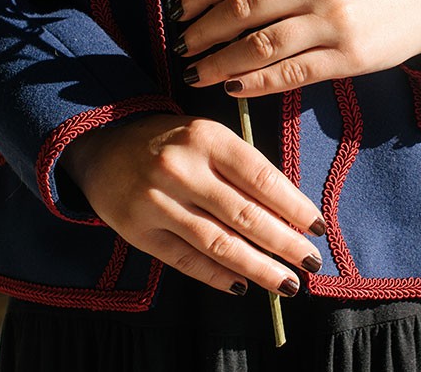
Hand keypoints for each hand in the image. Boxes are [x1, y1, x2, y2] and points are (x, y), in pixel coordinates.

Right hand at [61, 114, 325, 296]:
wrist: (103, 146)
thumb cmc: (171, 142)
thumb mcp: (207, 136)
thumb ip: (242, 168)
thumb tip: (289, 213)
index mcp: (206, 138)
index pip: (261, 178)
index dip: (294, 206)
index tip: (317, 227)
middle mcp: (181, 169)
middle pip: (244, 214)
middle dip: (284, 242)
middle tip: (311, 261)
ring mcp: (156, 201)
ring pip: (218, 243)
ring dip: (258, 267)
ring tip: (286, 283)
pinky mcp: (138, 230)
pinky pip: (185, 259)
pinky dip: (216, 275)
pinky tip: (242, 285)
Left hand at [175, 0, 420, 95]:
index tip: (178, 12)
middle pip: (241, 8)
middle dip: (202, 32)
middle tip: (181, 48)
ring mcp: (332, 20)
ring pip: (260, 45)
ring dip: (220, 63)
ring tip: (197, 73)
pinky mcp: (347, 56)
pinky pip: (290, 73)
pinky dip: (255, 83)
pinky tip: (234, 88)